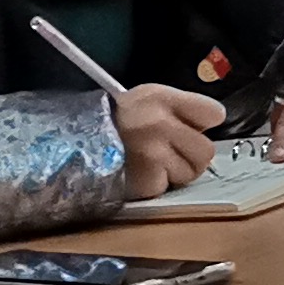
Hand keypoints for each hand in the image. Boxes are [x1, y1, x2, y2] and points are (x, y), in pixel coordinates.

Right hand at [109, 82, 224, 198]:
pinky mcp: (147, 180)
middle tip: (169, 153)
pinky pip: (169, 187)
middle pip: (207, 150)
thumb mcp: (143, 100)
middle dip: (192, 156)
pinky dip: (157, 185)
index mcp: (160, 98)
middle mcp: (159, 123)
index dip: (203, 124)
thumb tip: (209, 126)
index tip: (190, 128)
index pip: (214, 113)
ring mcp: (153, 153)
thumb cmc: (112, 123)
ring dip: (176, 172)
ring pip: (192, 172)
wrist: (69, 146)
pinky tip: (140, 174)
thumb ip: (178, 109)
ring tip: (151, 164)